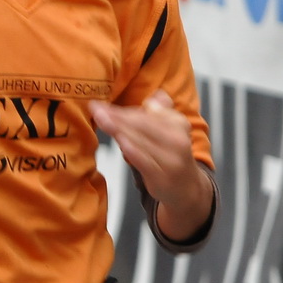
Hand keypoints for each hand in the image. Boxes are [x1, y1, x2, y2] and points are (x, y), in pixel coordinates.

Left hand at [89, 90, 211, 239]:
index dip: (122, 109)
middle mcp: (177, 140)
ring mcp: (170, 159)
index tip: (102, 104)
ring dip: (118, 128)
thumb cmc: (172, 155)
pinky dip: (132, 149)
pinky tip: (119, 141)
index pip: (146, 114)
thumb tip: (157, 95)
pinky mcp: (162, 176)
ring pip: (140, 140)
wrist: (187, 187)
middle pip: (142, 125)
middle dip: (116, 116)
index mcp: (178, 124)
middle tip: (96, 109)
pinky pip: (144, 160)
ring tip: (101, 120)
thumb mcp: (172, 130)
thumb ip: (163, 112)